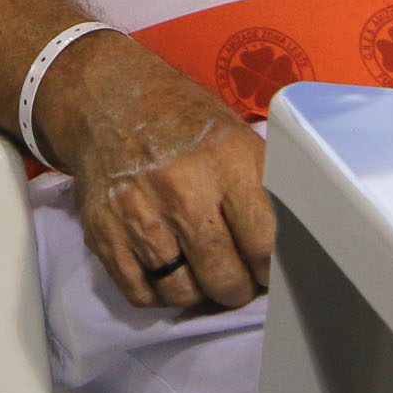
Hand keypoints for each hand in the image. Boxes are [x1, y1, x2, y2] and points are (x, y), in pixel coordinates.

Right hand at [34, 32, 271, 311]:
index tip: (269, 271)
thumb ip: (263, 191)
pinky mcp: (102, 230)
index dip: (272, 269)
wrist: (107, 98)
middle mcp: (181, 187)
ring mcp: (137, 211)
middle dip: (236, 289)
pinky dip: (158, 293)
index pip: (264, 244)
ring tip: (201, 274)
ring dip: (198, 292)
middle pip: (223, 277)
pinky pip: (140, 293)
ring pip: (182, 293)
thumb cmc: (184, 123)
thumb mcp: (235, 137)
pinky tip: (166, 272)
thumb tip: (290, 255)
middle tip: (237, 280)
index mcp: (226, 160)